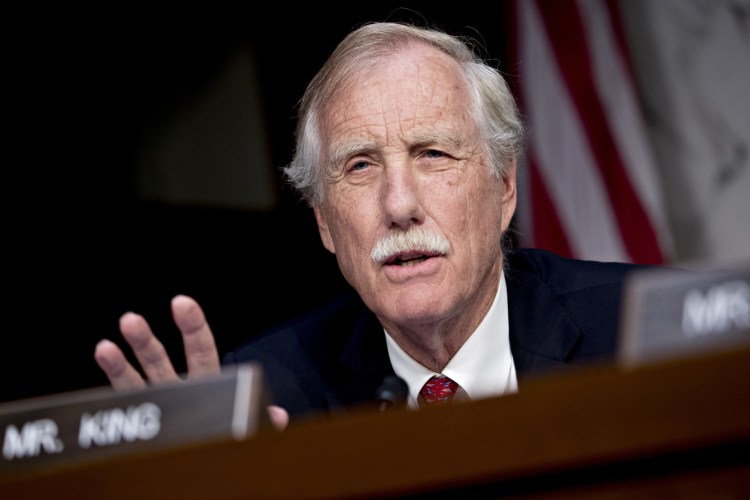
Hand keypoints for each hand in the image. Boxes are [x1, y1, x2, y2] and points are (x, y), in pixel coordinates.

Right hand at [94, 294, 288, 430]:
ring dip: (120, 366)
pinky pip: (126, 409)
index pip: (200, 351)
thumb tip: (277, 416)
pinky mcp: (144, 427)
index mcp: (207, 384)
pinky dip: (112, 398)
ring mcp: (158, 407)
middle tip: (130, 319)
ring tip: (104, 346)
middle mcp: (178, 390)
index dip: (193, 327)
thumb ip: (261, 420)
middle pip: (160, 362)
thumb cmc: (230, 438)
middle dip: (145, 342)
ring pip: (136, 385)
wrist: (208, 467)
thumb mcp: (251, 427)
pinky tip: (102, 373)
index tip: (182, 303)